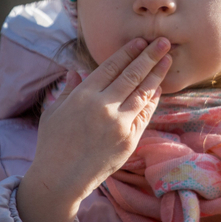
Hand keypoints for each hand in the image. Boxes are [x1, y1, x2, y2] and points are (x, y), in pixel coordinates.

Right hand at [17, 37, 171, 221]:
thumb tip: (76, 71)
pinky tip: (158, 88)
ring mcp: (118, 124)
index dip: (128, 52)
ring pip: (143, 92)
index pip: (112, 66)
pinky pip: (144, 114)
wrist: (60, 180)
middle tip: (164, 41)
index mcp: (83, 95)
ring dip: (157, 74)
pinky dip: (152, 99)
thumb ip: (68, 89)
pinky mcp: (129, 140)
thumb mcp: (54, 111)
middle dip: (150, 55)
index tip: (140, 41)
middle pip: (132, 74)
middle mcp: (103, 106)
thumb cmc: (52, 145)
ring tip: (168, 60)